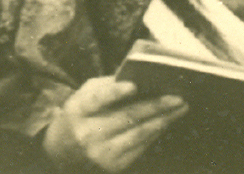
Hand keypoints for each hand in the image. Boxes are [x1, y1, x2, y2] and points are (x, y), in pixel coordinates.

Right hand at [43, 77, 185, 171]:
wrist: (62, 151)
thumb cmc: (81, 114)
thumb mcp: (85, 94)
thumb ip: (109, 86)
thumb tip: (141, 79)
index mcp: (78, 110)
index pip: (97, 99)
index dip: (114, 92)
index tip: (133, 85)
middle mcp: (87, 134)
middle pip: (126, 117)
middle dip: (155, 106)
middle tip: (177, 96)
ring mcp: (100, 152)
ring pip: (138, 134)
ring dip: (163, 119)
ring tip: (181, 107)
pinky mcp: (112, 166)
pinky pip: (140, 147)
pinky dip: (155, 132)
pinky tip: (167, 121)